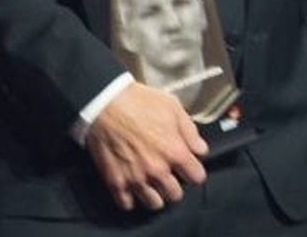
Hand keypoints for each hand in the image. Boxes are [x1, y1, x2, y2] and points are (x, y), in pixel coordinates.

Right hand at [85, 82, 207, 211]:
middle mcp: (157, 171)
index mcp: (175, 152)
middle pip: (176, 195)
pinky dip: (131, 198)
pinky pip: (128, 205)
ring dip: (155, 194)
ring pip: (154, 204)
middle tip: (168, 173)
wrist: (106, 103)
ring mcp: (136, 179)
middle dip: (175, 184)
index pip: (197, 177)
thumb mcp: (173, 107)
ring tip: (151, 181)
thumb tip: (200, 150)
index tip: (189, 167)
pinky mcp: (116, 183)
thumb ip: (190, 132)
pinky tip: (132, 185)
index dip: (194, 171)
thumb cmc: (140, 102)